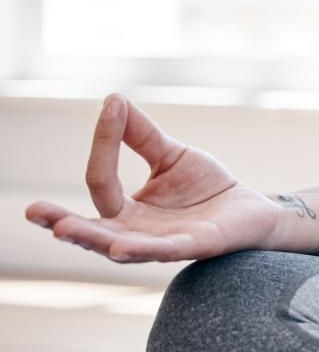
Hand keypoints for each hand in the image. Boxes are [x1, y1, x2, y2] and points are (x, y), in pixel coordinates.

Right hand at [23, 94, 279, 262]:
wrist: (253, 209)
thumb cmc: (207, 187)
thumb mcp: (170, 155)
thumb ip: (141, 135)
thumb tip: (113, 99)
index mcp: (127, 211)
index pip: (101, 181)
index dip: (105, 143)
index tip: (111, 107)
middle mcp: (136, 232)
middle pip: (92, 229)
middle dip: (62, 222)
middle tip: (33, 211)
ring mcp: (162, 244)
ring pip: (119, 245)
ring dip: (93, 238)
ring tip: (65, 230)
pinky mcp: (194, 248)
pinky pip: (164, 251)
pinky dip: (142, 249)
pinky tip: (122, 248)